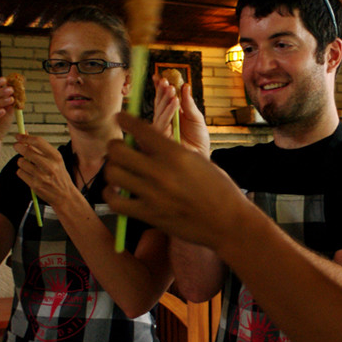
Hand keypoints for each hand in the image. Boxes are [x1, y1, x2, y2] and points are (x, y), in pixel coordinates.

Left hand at [13, 134, 79, 206]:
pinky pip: (20, 173)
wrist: (65, 195)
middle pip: (27, 151)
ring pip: (21, 162)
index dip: (26, 137)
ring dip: (22, 162)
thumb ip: (40, 149)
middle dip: (19, 147)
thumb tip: (26, 136)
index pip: (38, 141)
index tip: (19, 136)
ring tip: (28, 166)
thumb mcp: (55, 160)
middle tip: (17, 146)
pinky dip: (22, 173)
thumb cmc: (59, 176)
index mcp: (56, 157)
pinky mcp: (35, 185)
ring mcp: (42, 176)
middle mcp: (50, 166)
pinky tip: (29, 175)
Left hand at [104, 112, 244, 247]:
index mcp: (177, 154)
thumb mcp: (199, 162)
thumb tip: (146, 143)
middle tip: (119, 149)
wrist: (229, 223)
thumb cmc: (220, 191)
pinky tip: (118, 192)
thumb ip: (173, 152)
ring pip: (113, 174)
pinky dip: (112, 195)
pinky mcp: (150, 215)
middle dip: (115, 147)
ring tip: (120, 171)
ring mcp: (154, 195)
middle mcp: (162, 172)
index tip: (120, 118)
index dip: (125, 120)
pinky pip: (116, 202)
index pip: (139, 129)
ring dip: (113, 170)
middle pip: (118, 151)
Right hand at [151, 74, 209, 155]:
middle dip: (162, 91)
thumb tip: (185, 86)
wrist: (202, 156)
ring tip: (172, 89)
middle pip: (159, 103)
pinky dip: (169, 111)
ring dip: (166, 98)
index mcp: (172, 114)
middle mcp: (164, 120)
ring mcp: (161, 128)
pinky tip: (175, 102)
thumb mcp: (197, 118)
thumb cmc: (199, 139)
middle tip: (165, 80)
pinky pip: (162, 122)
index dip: (160, 88)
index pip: (163, 99)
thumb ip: (189, 104)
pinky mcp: (161, 137)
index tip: (159, 77)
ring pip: (159, 111)